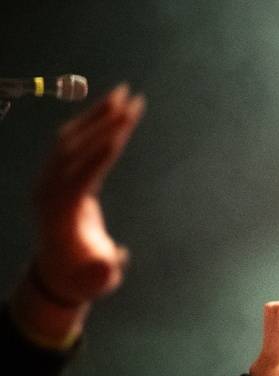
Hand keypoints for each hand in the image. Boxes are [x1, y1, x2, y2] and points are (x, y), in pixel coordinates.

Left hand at [30, 85, 145, 308]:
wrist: (58, 274)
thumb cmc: (83, 277)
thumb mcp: (95, 281)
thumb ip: (103, 270)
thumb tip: (113, 260)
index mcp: (59, 213)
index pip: (79, 175)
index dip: (100, 155)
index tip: (121, 132)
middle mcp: (48, 190)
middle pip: (73, 148)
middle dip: (103, 123)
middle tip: (132, 101)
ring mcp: (49, 180)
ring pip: (69, 138)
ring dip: (96, 114)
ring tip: (124, 93)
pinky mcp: (56, 175)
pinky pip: (70, 141)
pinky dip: (90, 122)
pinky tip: (110, 108)